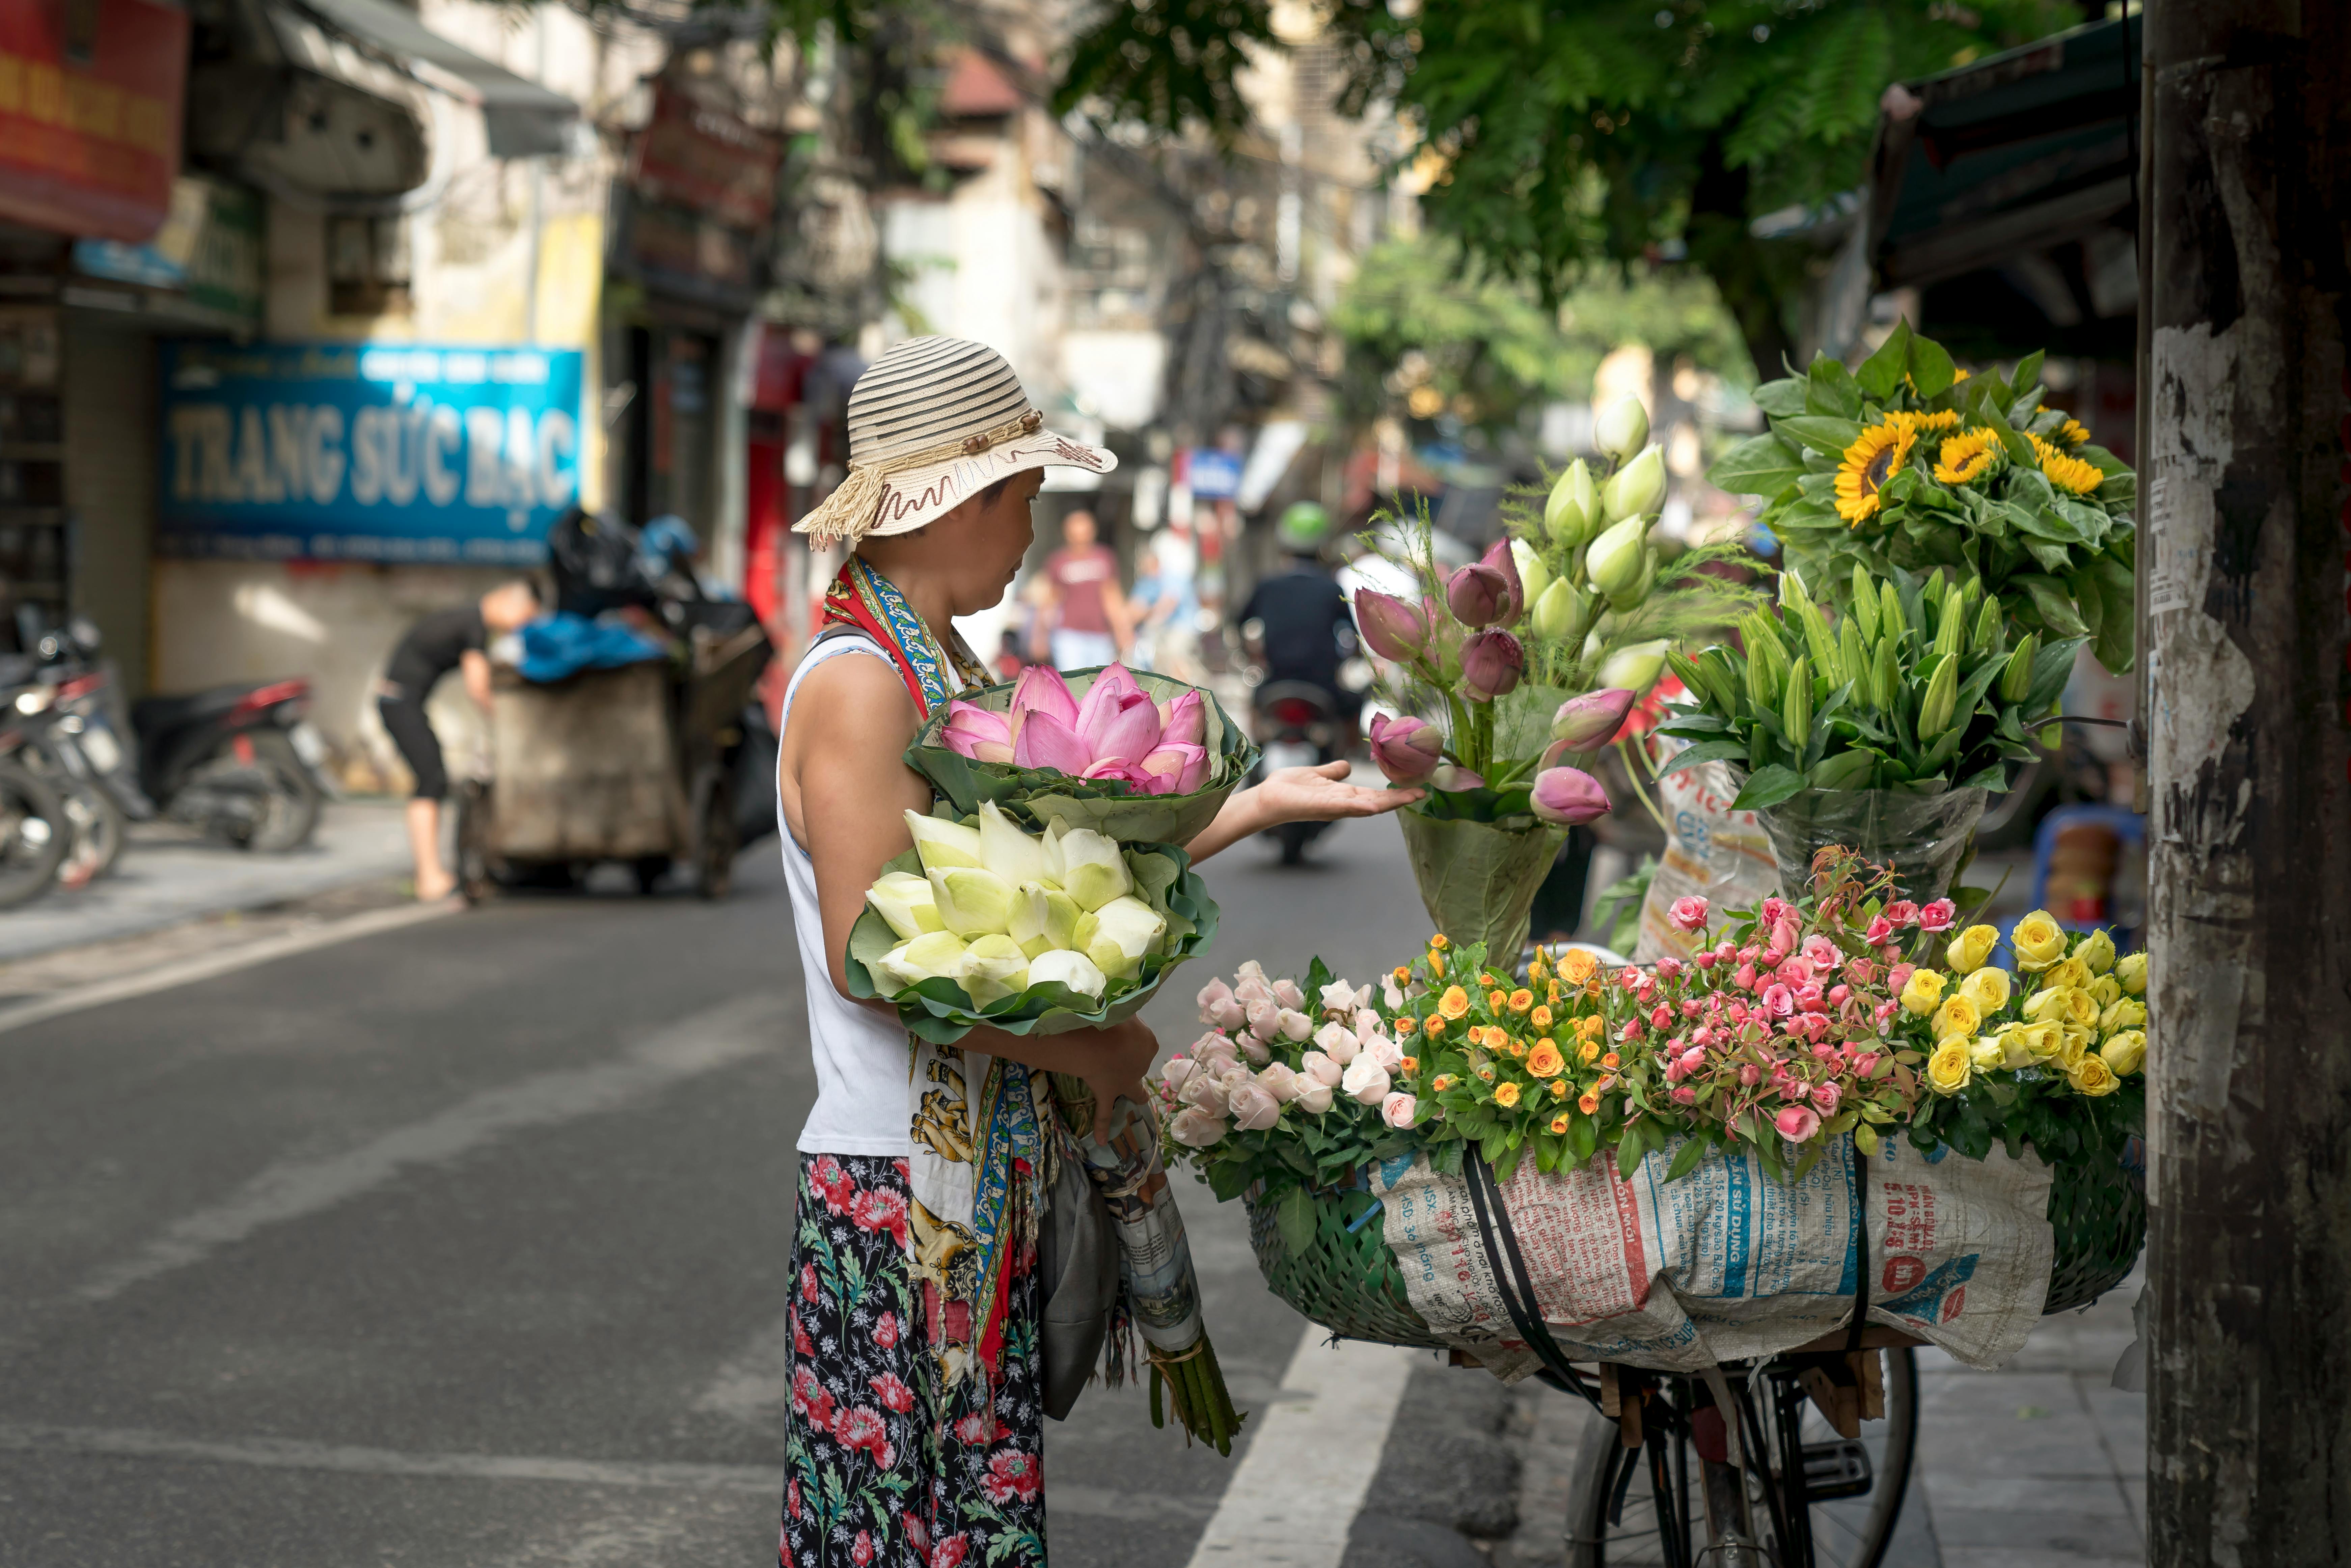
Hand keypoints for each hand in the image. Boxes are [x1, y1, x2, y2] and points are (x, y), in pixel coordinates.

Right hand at [1079, 1017, 1159, 1139]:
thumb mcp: (1125, 1012)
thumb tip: (1120, 1015)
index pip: (1143, 1040)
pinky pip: (1104, 1113)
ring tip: (1136, 1098)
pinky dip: (1103, 1127)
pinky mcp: (1108, 1094)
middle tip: (1112, 1049)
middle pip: (1138, 1062)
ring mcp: (1125, 1083)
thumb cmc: (1114, 1021)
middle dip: (1129, 1058)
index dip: (1131, 1038)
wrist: (1100, 1039)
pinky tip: (1101, 1141)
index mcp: (1149, 1043)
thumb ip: (1125, 1017)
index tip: (1120, 1031)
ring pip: (1133, 1090)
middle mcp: (1141, 1066)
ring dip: (1132, 1091)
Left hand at [1252, 760, 1420, 827]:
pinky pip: (1343, 807)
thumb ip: (1332, 772)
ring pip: (1367, 806)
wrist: (1267, 796)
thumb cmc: (1289, 787)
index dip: (1395, 792)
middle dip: (1400, 798)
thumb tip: (1346, 767)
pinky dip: (1359, 807)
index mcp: (1343, 795)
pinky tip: (1375, 806)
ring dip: (1388, 802)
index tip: (1416, 787)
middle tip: (1423, 792)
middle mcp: (1342, 804)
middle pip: (1377, 802)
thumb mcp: (1317, 775)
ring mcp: (1333, 807)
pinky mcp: (1321, 807)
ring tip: (1410, 797)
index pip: (1375, 795)